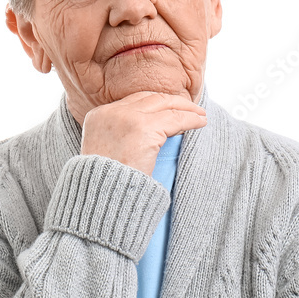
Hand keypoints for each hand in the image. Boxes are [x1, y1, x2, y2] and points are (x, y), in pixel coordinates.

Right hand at [80, 91, 206, 175]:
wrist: (102, 198)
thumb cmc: (105, 185)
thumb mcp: (104, 154)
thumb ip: (119, 138)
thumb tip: (147, 136)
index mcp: (98, 116)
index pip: (134, 102)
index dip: (156, 103)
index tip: (171, 108)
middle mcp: (111, 112)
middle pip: (150, 98)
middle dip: (173, 101)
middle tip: (191, 107)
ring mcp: (127, 119)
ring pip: (165, 105)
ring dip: (187, 108)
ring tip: (200, 115)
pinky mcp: (144, 130)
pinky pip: (175, 119)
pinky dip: (191, 119)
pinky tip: (200, 123)